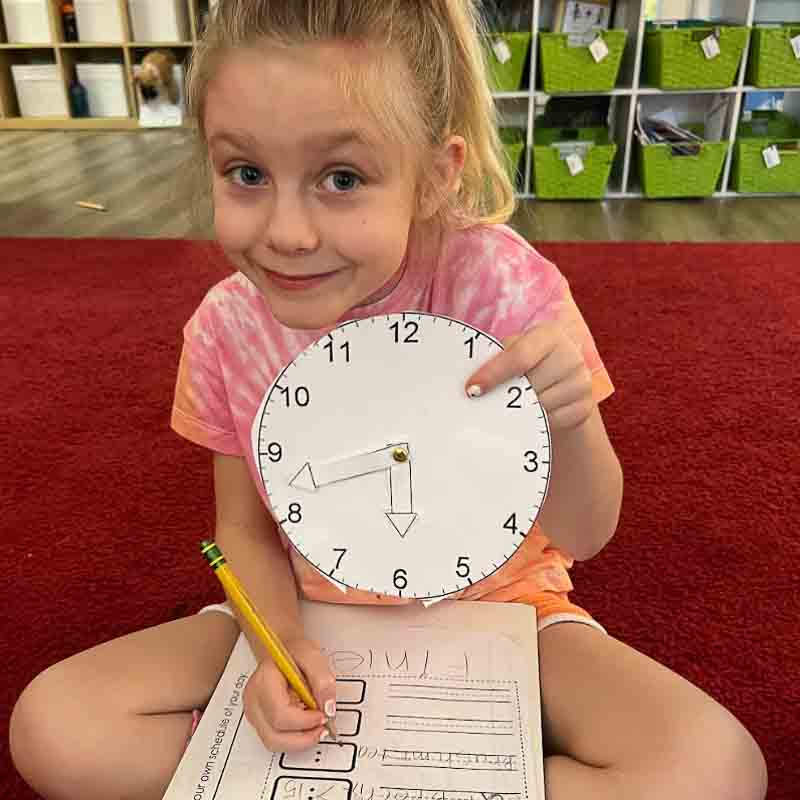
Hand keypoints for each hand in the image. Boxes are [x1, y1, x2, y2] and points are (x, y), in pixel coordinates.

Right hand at [243, 636, 335, 752]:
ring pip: (274, 743)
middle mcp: (254, 700)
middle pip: (274, 736)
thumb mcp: (313, 656)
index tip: (322, 715)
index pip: (280, 714)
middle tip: (323, 727)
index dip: (305, 721)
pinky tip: (306, 725)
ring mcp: (254, 713)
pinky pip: (276, 739)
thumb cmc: (294, 652)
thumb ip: (323, 680)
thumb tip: (328, 708)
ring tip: (315, 727)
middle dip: (303, 738)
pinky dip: (294, 738)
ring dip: (299, 741)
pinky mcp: (259, 721)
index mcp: (264, 680)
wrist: (283, 651)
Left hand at [465, 322, 594, 430]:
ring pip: (538, 406)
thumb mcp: (516, 350)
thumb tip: (469, 383)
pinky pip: (550, 421)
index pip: (518, 357)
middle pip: (528, 385)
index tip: (471, 389)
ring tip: (513, 405)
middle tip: (486, 402)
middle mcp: (570, 356)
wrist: (564, 382)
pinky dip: (536, 421)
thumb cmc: (529, 363)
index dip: (492, 374)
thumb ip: (497, 358)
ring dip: (519, 410)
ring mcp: (581, 383)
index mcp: (549, 335)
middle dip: (503, 396)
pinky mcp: (584, 408)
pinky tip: (532, 414)